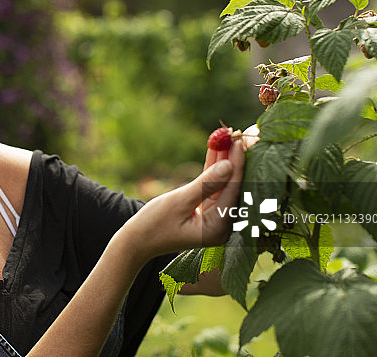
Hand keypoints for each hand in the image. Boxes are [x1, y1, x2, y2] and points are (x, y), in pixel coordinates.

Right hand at [119, 132, 244, 263]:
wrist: (137, 240)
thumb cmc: (154, 224)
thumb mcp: (179, 201)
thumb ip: (206, 184)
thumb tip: (228, 165)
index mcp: (218, 228)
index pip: (233, 191)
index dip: (237, 164)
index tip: (239, 141)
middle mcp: (222, 224)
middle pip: (233, 186)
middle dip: (234, 160)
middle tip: (238, 134)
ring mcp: (215, 218)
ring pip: (224, 183)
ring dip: (224, 160)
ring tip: (227, 136)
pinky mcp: (207, 211)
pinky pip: (213, 186)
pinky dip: (213, 168)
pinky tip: (217, 148)